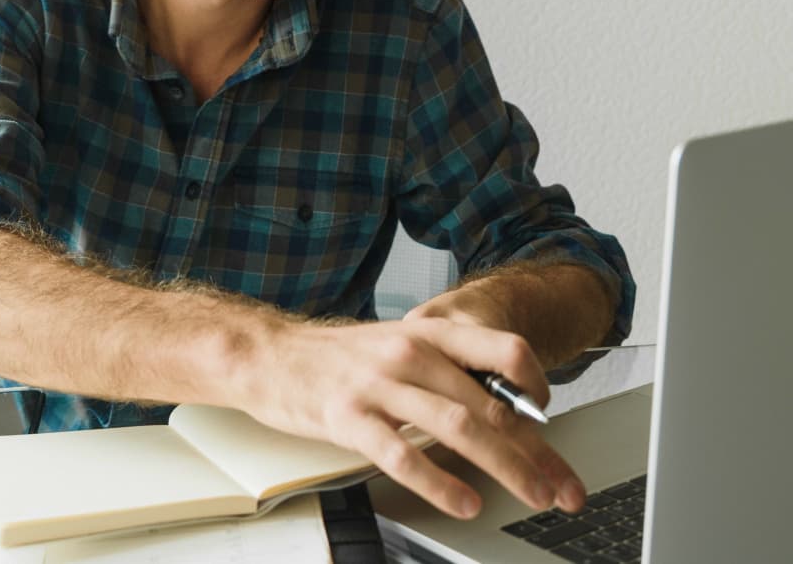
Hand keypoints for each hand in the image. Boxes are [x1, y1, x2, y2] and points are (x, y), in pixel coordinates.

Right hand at [243, 316, 585, 520]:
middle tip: (561, 484)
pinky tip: (463, 501)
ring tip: (531, 494)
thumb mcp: (399, 347)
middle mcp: (410, 352)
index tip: (552, 420)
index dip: (536, 386)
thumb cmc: (341, 357)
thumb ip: (445, 370)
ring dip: (504, 465)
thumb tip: (500, 409)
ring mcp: (379, 384)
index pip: (504, 349)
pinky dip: (439, 481)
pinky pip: (402, 454)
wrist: (273, 354)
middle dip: (535, 450)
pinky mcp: (349, 416)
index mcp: (428, 333)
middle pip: (489, 402)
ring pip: (457, 426)